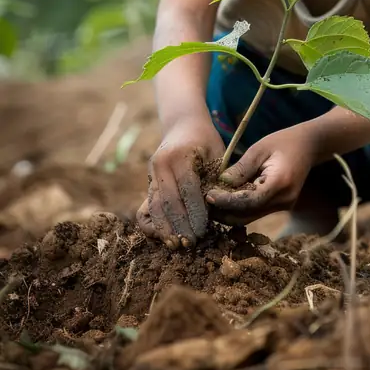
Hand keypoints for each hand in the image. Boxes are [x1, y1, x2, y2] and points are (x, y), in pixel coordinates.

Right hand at [137, 120, 224, 248]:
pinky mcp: (149, 180)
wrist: (182, 124)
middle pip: (169, 201)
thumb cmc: (205, 140)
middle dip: (180, 225)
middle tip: (191, 243)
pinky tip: (163, 236)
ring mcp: (152, 172)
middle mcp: (161, 164)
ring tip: (176, 245)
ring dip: (165, 228)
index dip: (195, 212)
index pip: (188, 189)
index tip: (204, 231)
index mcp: (180, 155)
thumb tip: (219, 208)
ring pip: (155, 205)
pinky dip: (156, 222)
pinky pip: (149, 205)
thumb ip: (216, 178)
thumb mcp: (216, 153)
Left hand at [205, 127, 316, 224]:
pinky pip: (257, 212)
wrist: (309, 146)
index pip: (248, 201)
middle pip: (248, 215)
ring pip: (250, 217)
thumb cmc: (283, 142)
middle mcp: (284, 200)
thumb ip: (241, 168)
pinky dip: (240, 208)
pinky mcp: (282, 206)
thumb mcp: (259, 148)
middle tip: (204, 202)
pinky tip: (227, 199)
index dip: (226, 202)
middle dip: (224, 212)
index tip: (208, 195)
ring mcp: (285, 206)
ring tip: (212, 202)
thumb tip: (220, 184)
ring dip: (230, 212)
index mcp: (280, 183)